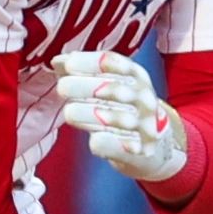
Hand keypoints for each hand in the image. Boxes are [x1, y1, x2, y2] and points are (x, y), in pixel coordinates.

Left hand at [52, 51, 187, 186]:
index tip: (68, 65)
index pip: (113, 63)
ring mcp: (144, 126)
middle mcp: (142, 98)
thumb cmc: (123, 108)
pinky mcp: (139, 152)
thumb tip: (58, 61)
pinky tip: (94, 141)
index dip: (89, 62)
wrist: (155, 143)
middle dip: (84, 86)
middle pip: (113, 88)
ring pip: (118, 118)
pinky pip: (122, 147)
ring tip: (70, 113)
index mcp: (135, 76)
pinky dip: (108, 143)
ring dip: (90, 114)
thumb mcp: (110, 84)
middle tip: (62, 88)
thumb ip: (84, 73)